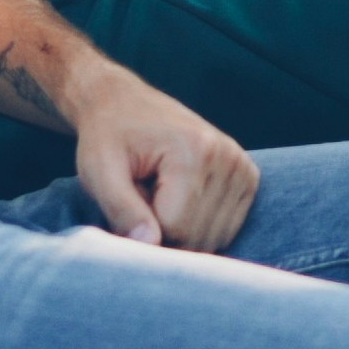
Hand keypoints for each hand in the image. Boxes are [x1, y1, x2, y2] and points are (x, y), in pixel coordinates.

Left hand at [63, 58, 259, 249]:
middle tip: (142, 200)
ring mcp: (242, 166)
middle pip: (199, 236)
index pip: (176, 228)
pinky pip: (228, 228)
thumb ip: (122, 209)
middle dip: (164, 233)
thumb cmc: (108, 137)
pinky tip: (181, 201)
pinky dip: (201, 226)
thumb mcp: (100, 171)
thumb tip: (150, 245)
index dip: (144, 230)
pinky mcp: (247, 176)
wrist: (124, 103)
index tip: (127, 204)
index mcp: (194, 151)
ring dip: (183, 231)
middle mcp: (227, 156)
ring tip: (161, 198)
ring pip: (216, 237)